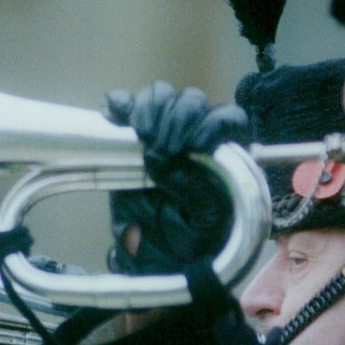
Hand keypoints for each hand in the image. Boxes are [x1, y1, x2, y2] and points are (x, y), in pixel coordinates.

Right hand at [105, 82, 250, 274]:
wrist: (153, 249)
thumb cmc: (187, 236)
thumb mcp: (203, 224)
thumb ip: (201, 197)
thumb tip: (181, 170)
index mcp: (221, 151)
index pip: (229, 118)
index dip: (214, 124)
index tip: (196, 146)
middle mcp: (194, 133)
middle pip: (192, 101)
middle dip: (177, 121)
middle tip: (163, 151)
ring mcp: (161, 128)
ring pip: (162, 94)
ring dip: (151, 110)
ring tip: (142, 136)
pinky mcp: (130, 130)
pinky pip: (125, 101)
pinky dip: (120, 105)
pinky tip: (116, 118)